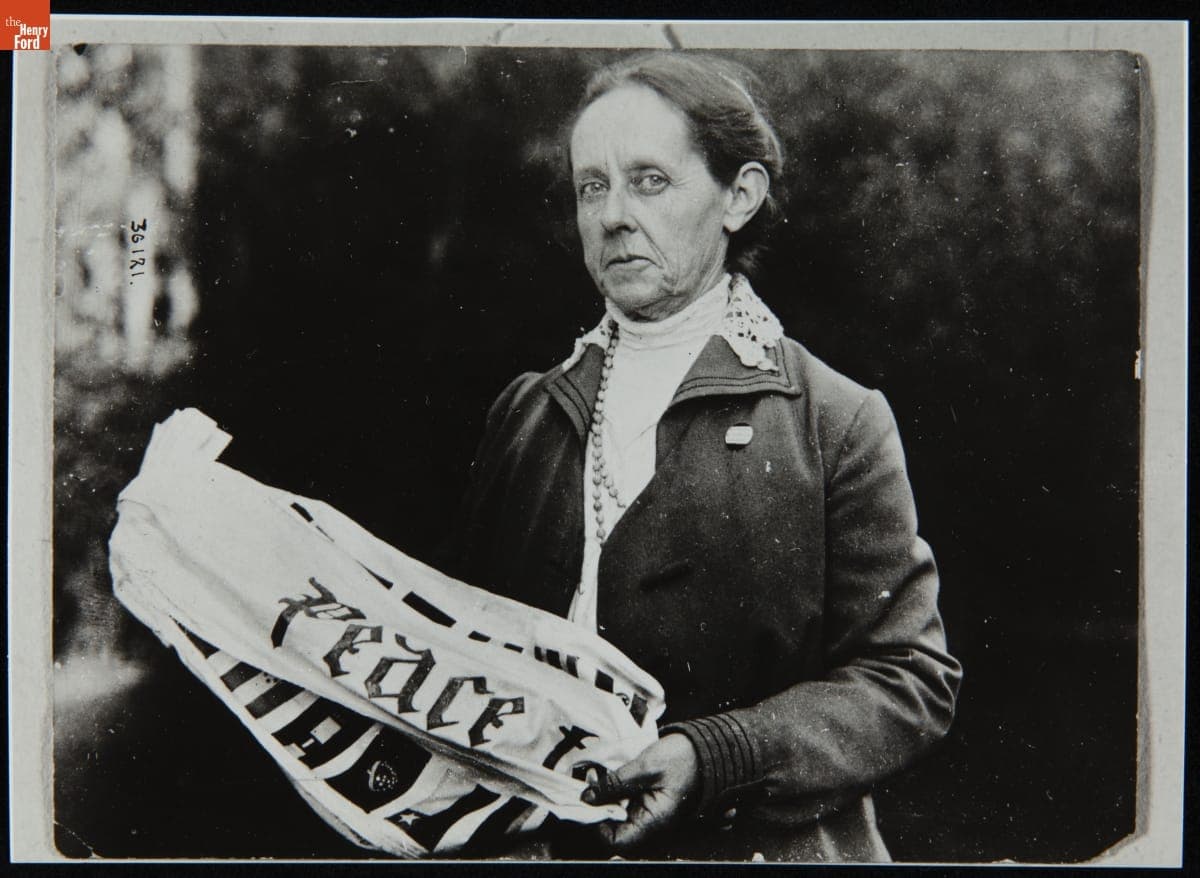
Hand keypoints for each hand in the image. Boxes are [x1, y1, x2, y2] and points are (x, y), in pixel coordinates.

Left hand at [580, 732, 698, 848]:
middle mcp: (650, 821)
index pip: (618, 841)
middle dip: (599, 806)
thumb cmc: (680, 758)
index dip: (599, 825)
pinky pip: (625, 801)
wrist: (703, 746)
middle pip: (615, 827)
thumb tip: (588, 797)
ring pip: (617, 812)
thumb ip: (615, 783)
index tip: (590, 801)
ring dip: (605, 796)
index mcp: (653, 820)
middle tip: (591, 783)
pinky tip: (609, 773)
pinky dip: (614, 789)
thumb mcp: (644, 767)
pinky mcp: (647, 798)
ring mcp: (648, 810)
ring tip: (598, 775)